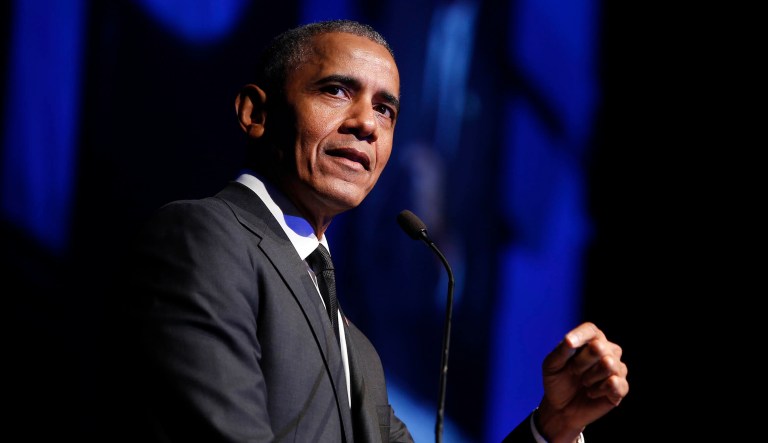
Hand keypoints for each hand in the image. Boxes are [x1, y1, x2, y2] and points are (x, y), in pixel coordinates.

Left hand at [536, 322, 628, 442]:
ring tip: (584, 382)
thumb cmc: (557, 381)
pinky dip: (598, 390)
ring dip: (590, 377)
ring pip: (609, 364)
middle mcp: (608, 350)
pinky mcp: (621, 387)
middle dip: (581, 362)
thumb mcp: (551, 365)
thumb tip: (570, 340)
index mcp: (590, 340)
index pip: (590, 330)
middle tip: (574, 371)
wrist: (561, 408)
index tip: (569, 344)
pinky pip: (616, 383)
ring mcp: (617, 368)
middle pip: (599, 347)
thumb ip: (561, 351)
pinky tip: (592, 393)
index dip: (580, 336)